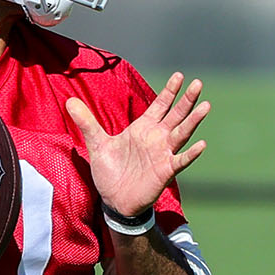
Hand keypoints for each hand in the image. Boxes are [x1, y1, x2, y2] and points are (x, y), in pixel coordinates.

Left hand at [66, 72, 209, 217]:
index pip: (160, 105)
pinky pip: (180, 161)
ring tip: (205, 105)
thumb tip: (69, 101)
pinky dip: (191, 154)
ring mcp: (163, 154)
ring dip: (193, 120)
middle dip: (186, 99)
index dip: (170, 91)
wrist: (114, 200)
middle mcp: (157, 138)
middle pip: (176, 115)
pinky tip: (201, 144)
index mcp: (143, 128)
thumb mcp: (97, 144)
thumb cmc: (110, 171)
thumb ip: (87, 122)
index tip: (179, 75)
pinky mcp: (165, 172)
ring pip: (182, 133)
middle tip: (197, 83)